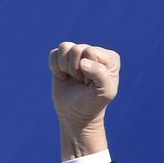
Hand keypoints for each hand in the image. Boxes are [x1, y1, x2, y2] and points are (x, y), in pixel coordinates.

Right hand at [49, 42, 119, 157]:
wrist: (76, 115)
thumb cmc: (92, 103)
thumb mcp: (104, 92)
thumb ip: (100, 74)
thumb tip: (83, 62)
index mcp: (109, 58)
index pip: (90, 52)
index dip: (87, 70)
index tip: (90, 83)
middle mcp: (94, 52)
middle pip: (76, 49)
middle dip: (75, 69)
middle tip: (81, 82)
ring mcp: (78, 54)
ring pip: (64, 47)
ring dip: (65, 67)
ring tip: (73, 78)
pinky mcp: (63, 58)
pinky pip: (53, 53)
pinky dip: (55, 67)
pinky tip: (63, 76)